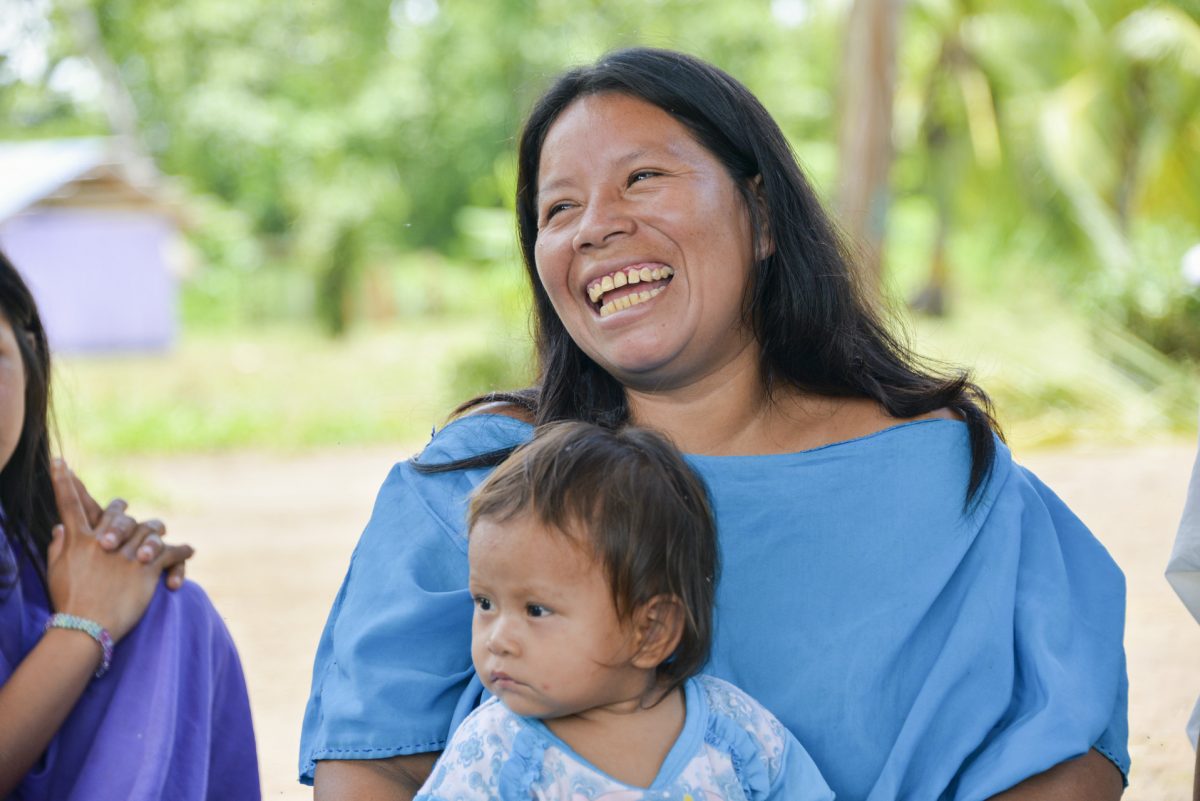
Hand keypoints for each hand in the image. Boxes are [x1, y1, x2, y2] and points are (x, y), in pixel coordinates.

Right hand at [48, 459, 181, 641]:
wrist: (85, 628)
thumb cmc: (68, 603)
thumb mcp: (56, 571)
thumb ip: (58, 546)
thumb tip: (60, 526)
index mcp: (79, 540)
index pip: (71, 504)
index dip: (65, 482)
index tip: (60, 462)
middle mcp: (104, 541)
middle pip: (117, 514)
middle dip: (119, 510)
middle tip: (122, 506)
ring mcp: (128, 553)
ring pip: (147, 529)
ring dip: (153, 532)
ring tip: (159, 533)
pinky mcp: (147, 568)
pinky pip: (170, 553)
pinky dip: (182, 552)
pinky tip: (190, 550)